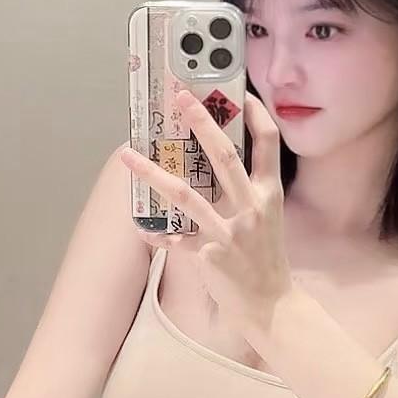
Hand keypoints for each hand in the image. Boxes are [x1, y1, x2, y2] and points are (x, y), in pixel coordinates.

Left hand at [121, 91, 291, 342]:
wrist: (269, 304)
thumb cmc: (266, 258)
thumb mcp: (267, 217)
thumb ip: (248, 189)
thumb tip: (221, 158)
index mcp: (269, 194)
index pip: (268, 144)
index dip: (256, 115)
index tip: (239, 94)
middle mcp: (252, 208)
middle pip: (225, 157)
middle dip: (202, 124)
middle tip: (181, 98)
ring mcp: (230, 232)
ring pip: (186, 195)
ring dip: (153, 173)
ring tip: (128, 156)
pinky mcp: (210, 255)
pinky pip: (174, 240)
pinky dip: (156, 234)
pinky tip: (140, 227)